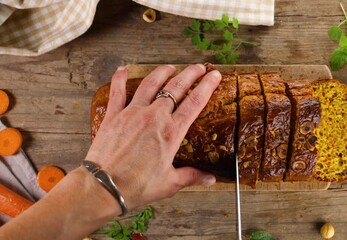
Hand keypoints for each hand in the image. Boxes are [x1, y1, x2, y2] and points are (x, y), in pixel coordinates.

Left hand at [85, 64, 220, 210]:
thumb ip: (192, 176)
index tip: (214, 76)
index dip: (207, 86)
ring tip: (171, 67)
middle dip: (191, 74)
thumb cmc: (136, 186)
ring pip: (151, 84)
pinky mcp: (114, 115)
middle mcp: (154, 117)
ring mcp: (133, 113)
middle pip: (176, 87)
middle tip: (199, 67)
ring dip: (163, 72)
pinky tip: (123, 69)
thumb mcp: (170, 183)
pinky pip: (117, 91)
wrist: (104, 186)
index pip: (195, 102)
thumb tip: (210, 178)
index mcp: (171, 132)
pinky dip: (120, 78)